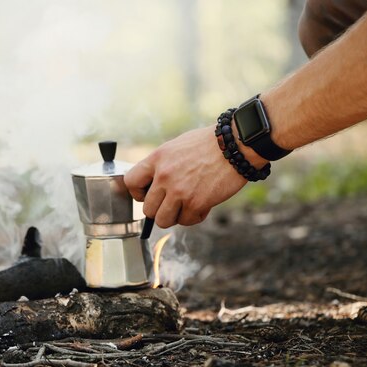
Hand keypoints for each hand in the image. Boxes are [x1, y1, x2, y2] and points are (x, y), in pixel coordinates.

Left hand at [124, 126, 262, 226]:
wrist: (236, 144)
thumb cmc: (209, 144)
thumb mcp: (176, 147)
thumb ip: (161, 165)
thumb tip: (152, 185)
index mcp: (157, 159)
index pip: (130, 183)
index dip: (138, 193)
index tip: (148, 195)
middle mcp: (164, 176)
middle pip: (147, 209)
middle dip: (159, 210)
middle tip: (172, 203)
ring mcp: (179, 191)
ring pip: (163, 220)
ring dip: (175, 217)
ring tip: (186, 206)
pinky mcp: (196, 203)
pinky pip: (187, 221)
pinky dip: (194, 217)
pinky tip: (202, 204)